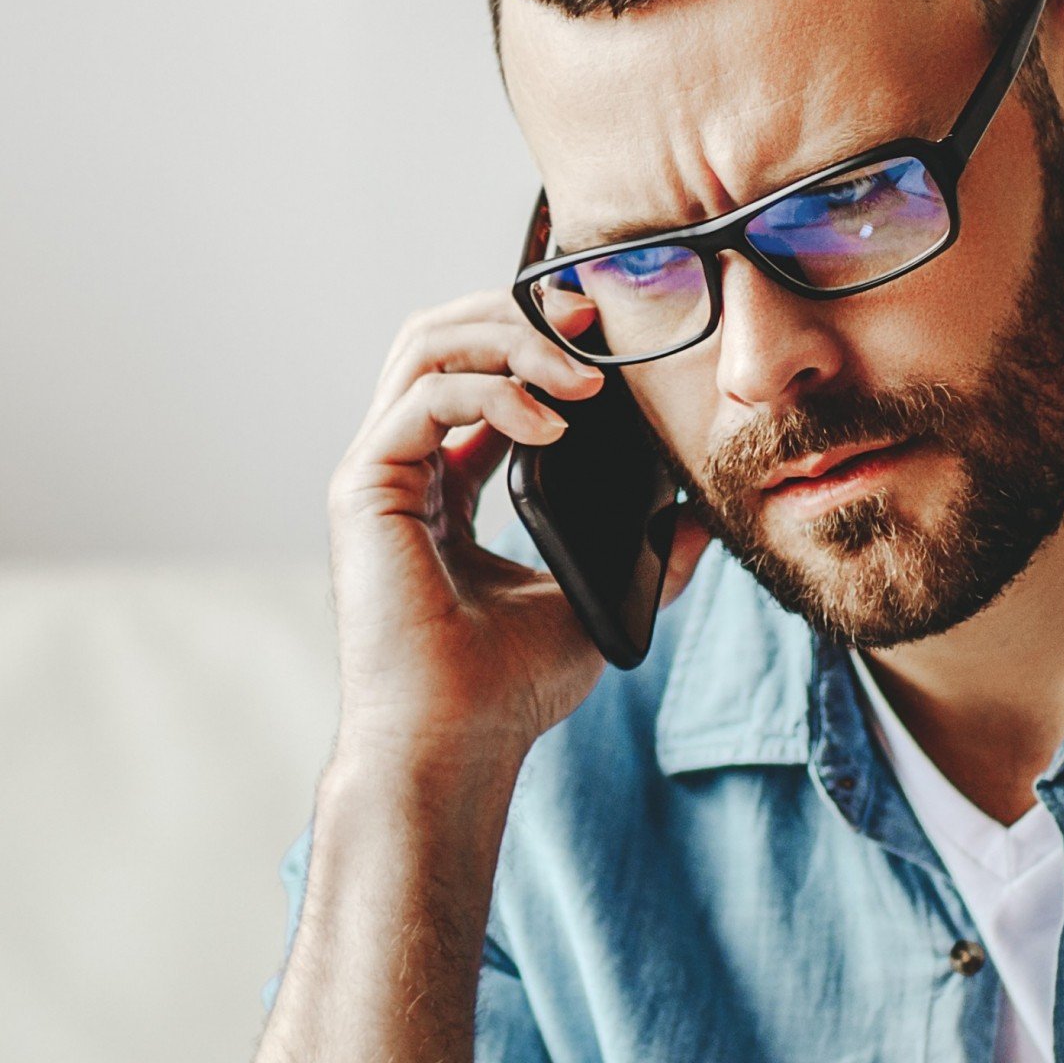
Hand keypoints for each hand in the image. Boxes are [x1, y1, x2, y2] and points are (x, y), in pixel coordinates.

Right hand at [324, 292, 705, 772]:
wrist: (455, 747)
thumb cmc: (505, 691)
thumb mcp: (591, 602)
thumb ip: (640, 554)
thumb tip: (698, 515)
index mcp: (442, 485)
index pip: (475, 372)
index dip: (534, 339)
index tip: (603, 334)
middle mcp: (403, 468)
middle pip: (443, 336)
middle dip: (521, 315)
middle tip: (594, 321)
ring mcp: (377, 474)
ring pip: (427, 347)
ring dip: (512, 341)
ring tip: (583, 377)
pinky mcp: (365, 490)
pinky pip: (426, 398)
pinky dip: (494, 393)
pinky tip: (552, 425)